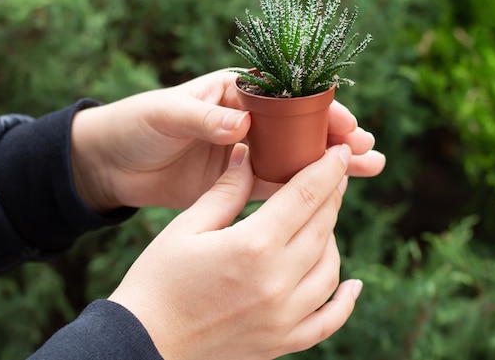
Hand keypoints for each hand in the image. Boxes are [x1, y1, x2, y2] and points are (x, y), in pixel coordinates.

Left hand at [71, 69, 385, 211]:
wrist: (113, 163)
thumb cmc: (137, 125)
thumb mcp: (165, 114)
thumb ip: (202, 117)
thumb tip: (240, 126)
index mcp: (236, 89)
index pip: (287, 95)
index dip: (319, 109)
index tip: (346, 125)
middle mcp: (250, 118)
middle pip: (302, 125)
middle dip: (336, 137)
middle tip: (368, 150)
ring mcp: (248, 150)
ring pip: (297, 156)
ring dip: (330, 164)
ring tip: (369, 169)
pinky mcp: (240, 180)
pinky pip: (278, 183)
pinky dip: (304, 189)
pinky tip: (334, 195)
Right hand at [108, 143, 361, 359]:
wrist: (142, 345)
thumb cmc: (157, 282)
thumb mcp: (185, 228)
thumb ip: (226, 191)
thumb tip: (248, 154)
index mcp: (253, 245)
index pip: (305, 196)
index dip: (327, 170)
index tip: (338, 153)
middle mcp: (277, 282)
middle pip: (324, 227)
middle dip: (332, 196)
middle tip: (331, 178)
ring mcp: (283, 317)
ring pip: (331, 268)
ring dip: (332, 239)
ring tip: (321, 221)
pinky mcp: (282, 342)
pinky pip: (329, 320)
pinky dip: (345, 301)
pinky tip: (352, 284)